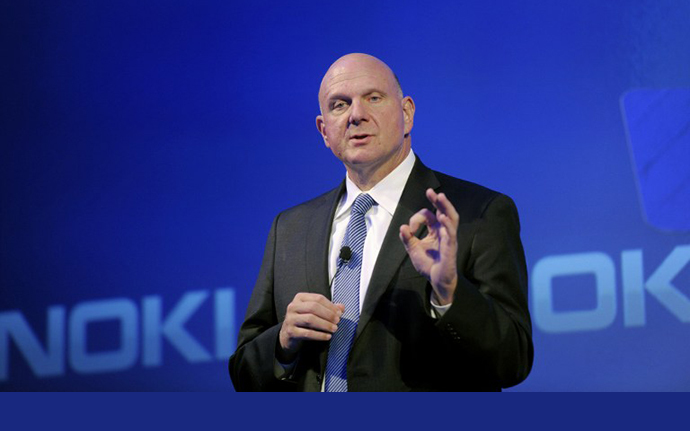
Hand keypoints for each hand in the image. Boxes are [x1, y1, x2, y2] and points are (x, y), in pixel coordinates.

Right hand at [278, 293, 344, 361]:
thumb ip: (328, 308)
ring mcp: (290, 319)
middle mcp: (293, 306)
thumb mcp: (314, 312)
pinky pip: (307, 333)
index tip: (339, 313)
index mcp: (300, 298)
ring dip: (325, 324)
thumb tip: (341, 307)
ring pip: (310, 319)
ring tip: (334, 329)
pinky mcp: (290, 331)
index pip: (318, 298)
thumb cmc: (302, 321)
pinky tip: (327, 336)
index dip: (330, 306)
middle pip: (314, 307)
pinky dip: (319, 335)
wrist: (288, 335)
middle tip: (337, 321)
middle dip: (328, 314)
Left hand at [399, 188, 458, 304]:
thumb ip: (407, 238)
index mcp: (435, 230)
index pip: (428, 215)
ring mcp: (449, 239)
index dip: (417, 218)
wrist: (436, 281)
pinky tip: (442, 218)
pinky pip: (451, 234)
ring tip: (441, 197)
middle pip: (444, 211)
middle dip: (438, 200)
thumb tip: (402, 227)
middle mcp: (444, 232)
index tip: (410, 228)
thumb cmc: (429, 265)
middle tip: (430, 191)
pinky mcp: (451, 248)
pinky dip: (447, 225)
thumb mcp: (413, 250)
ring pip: (451, 219)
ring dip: (446, 207)